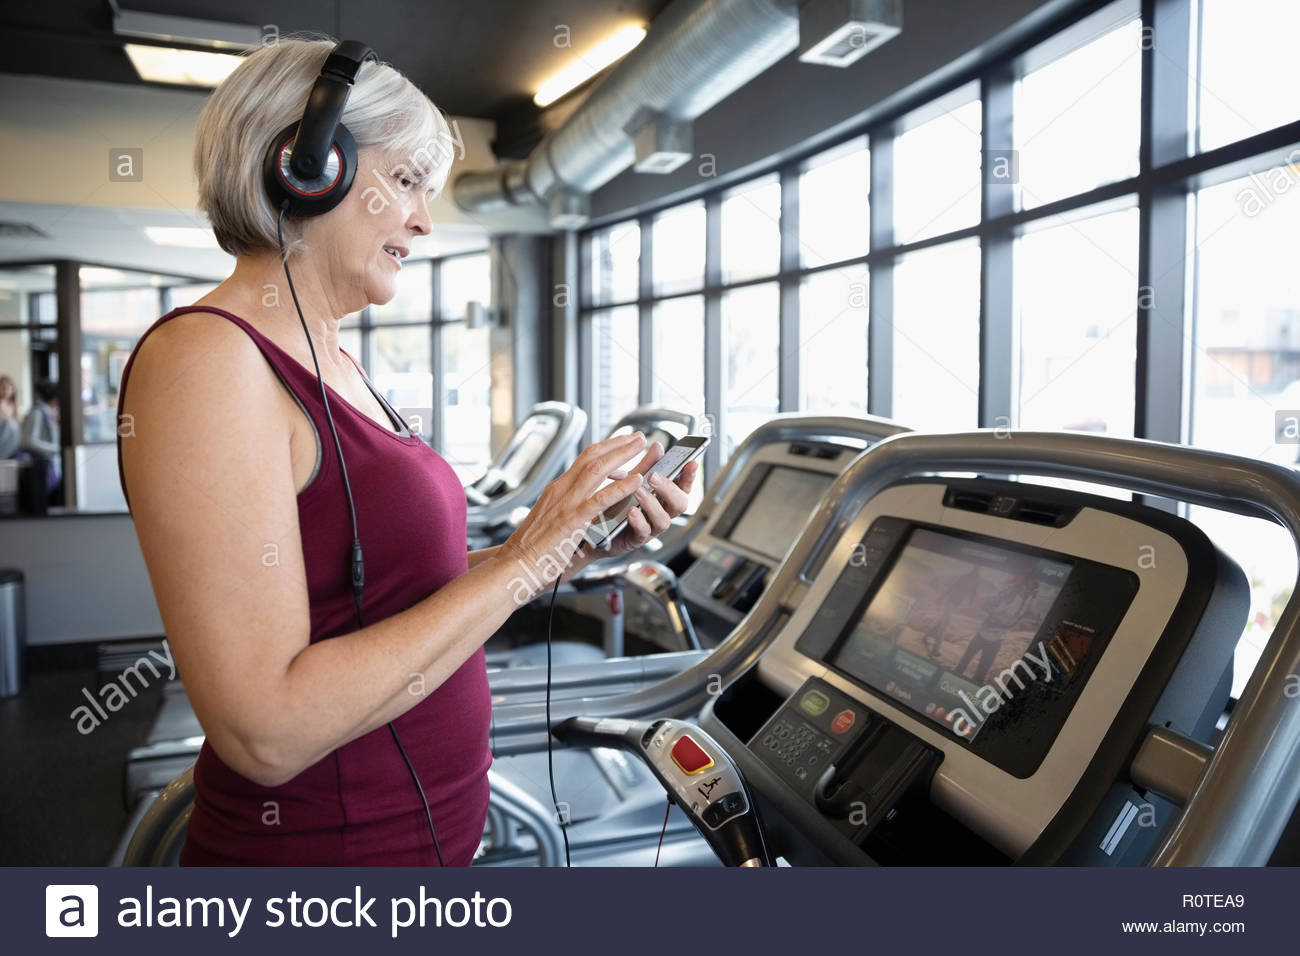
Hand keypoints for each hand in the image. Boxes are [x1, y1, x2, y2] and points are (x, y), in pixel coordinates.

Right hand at [499, 431, 648, 603]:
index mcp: (556, 490)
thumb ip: (563, 507)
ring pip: (597, 470)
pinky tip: (636, 480)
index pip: (583, 460)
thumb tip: (577, 504)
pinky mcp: (572, 520)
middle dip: (617, 444)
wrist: (515, 565)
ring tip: (641, 446)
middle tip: (638, 435)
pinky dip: (621, 487)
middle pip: (592, 457)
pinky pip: (601, 499)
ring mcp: (566, 503)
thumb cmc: (531, 549)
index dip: (605, 448)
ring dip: (622, 455)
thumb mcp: (548, 519)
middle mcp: (560, 490)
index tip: (622, 441)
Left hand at [596, 439, 697, 561]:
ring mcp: (651, 527)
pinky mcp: (636, 539)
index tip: (691, 463)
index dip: (689, 476)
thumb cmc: (618, 504)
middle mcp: (662, 512)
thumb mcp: (633, 482)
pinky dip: (638, 521)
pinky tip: (630, 510)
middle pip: (680, 504)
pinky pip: (643, 532)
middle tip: (654, 476)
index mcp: (664, 498)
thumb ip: (647, 466)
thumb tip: (658, 447)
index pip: (683, 486)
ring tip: (638, 491)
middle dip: (670, 489)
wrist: (596, 528)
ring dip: (652, 503)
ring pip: (663, 519)